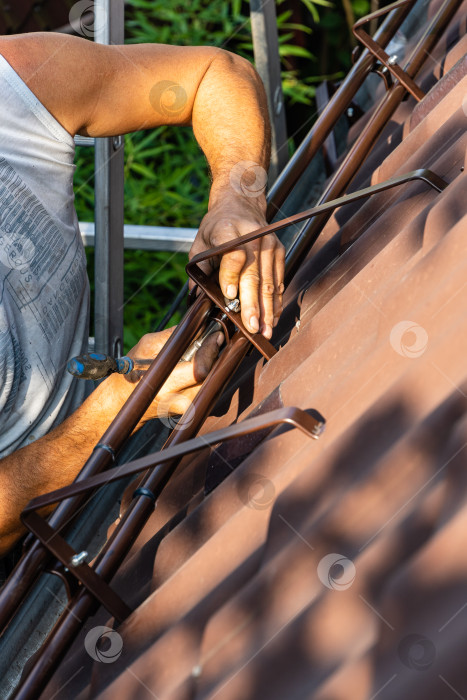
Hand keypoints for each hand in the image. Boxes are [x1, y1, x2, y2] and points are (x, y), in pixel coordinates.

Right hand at [107, 327, 222, 423]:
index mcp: (165, 386)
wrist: (122, 399)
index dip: (210, 351)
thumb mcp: (147, 346)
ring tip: (202, 351)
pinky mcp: (190, 409)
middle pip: (210, 375)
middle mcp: (179, 401)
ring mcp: (186, 408)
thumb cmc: (132, 371)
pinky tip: (198, 363)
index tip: (216, 336)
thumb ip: (173, 336)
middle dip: (213, 355)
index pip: (198, 370)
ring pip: (211, 381)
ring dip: (211, 363)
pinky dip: (206, 372)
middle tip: (212, 340)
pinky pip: (206, 387)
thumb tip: (198, 326)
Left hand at [190, 193, 284, 339]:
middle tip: (251, 328)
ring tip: (265, 330)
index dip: (231, 275)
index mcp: (228, 230)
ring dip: (268, 310)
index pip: (233, 254)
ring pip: (269, 282)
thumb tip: (197, 296)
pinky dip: (276, 301)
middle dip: (253, 305)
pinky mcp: (279, 252)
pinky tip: (272, 318)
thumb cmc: (216, 227)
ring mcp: (269, 244)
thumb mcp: (200, 242)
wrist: (240, 204)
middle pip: (254, 274)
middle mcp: (253, 237)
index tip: (229, 296)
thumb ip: (199, 268)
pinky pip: (278, 281)